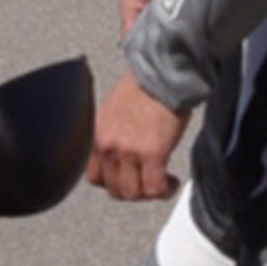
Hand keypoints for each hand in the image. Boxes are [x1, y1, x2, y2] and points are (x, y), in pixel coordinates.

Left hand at [87, 68, 189, 201]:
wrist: (162, 72)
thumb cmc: (144, 84)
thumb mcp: (113, 109)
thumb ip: (112, 133)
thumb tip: (121, 151)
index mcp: (96, 134)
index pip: (94, 177)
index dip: (113, 183)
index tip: (128, 179)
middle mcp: (108, 145)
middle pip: (114, 190)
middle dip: (134, 192)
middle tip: (148, 184)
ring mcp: (128, 151)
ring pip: (133, 193)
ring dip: (150, 193)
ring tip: (162, 184)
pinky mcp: (152, 153)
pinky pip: (155, 187)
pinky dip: (164, 190)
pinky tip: (172, 181)